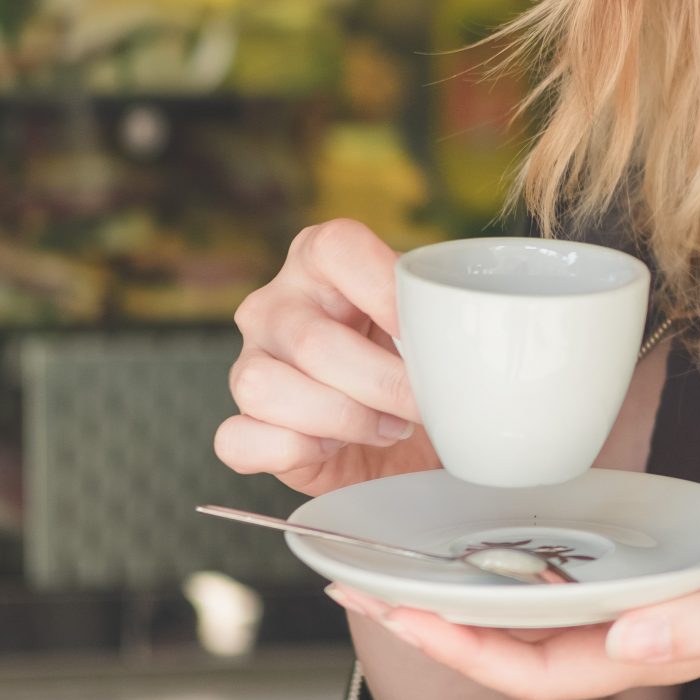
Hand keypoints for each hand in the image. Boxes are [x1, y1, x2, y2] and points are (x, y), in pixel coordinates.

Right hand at [215, 218, 438, 496]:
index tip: (424, 337)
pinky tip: (335, 448)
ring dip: (342, 419)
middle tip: (423, 405)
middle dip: (382, 384)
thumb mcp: (432, 326)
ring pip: (265, 388)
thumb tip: (458, 339)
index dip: (386, 293)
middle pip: (311, 341)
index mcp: (320, 259)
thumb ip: (439, 316)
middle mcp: (274, 305)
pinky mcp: (241, 425)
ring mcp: (249, 363)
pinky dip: (296, 451)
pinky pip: (240, 440)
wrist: (406, 438)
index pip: (338, 248)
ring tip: (387, 427)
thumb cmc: (418, 365)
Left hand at [323, 485, 699, 699]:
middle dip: (435, 621)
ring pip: (538, 616)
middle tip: (357, 581)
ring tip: (401, 561)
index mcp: (659, 651)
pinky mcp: (663, 572)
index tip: (394, 614)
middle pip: (517, 647)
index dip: (459, 649)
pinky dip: (521, 562)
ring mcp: (650, 607)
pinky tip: (492, 533)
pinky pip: (574, 580)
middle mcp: (641, 636)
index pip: (535, 670)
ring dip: (467, 594)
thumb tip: (625, 644)